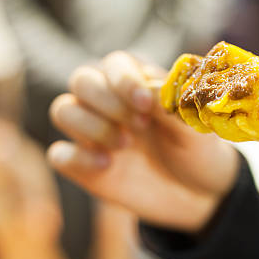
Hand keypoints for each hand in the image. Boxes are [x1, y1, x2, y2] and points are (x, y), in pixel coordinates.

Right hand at [47, 51, 239, 232]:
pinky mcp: (84, 165)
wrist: (200, 195)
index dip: (124, 80)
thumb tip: (147, 89)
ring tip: (125, 145)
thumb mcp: (196, 129)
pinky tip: (107, 166)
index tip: (144, 104)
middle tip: (138, 125)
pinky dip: (76, 158)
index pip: (115, 64)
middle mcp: (111, 102)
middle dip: (107, 101)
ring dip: (91, 126)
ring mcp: (95, 133)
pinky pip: (59, 154)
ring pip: (64, 110)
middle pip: (81, 80)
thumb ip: (172, 106)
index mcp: (139, 83)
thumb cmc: (198, 151)